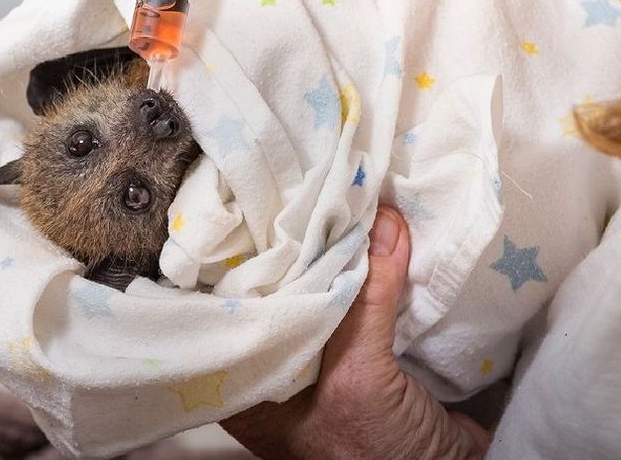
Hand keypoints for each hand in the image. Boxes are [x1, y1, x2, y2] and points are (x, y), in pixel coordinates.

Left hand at [220, 206, 490, 458]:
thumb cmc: (378, 453)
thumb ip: (367, 301)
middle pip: (284, 294)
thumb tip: (385, 220)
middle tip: (309, 187)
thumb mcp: (359, 376)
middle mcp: (281, 370)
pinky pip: (366, 305)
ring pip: (327, 295)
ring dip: (343, 255)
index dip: (245, 260)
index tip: (257, 206)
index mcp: (254, 386)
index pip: (235, 309)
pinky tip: (383, 234)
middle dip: (301, 246)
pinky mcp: (369, 356)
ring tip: (346, 198)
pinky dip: (377, 275)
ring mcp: (326, 363)